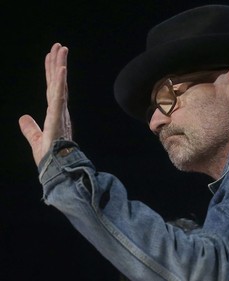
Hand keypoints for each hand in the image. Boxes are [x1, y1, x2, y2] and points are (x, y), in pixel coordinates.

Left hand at [19, 43, 71, 165]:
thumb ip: (30, 128)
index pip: (53, 89)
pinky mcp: (58, 118)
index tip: (52, 58)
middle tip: (59, 46)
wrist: (57, 169)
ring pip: (59, 85)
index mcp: (55, 114)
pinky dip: (61, 83)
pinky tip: (61, 70)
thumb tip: (23, 118)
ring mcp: (59, 113)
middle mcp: (59, 110)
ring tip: (61, 49)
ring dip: (60, 66)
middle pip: (57, 83)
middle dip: (57, 64)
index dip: (52, 73)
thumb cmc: (50, 158)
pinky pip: (59, 97)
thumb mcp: (36, 140)